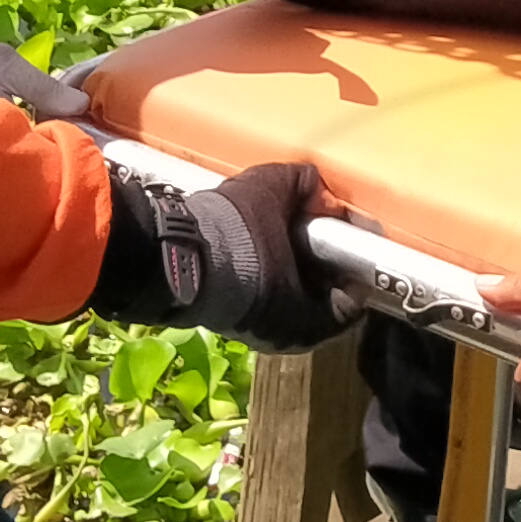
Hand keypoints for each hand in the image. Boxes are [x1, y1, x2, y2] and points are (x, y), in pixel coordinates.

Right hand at [94, 162, 349, 346]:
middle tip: (315, 233)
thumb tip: (321, 192)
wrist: (168, 254)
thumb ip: (305, 183)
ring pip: (288, 301)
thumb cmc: (235, 233)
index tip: (346, 239)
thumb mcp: (275, 188)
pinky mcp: (228, 325)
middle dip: (319, 267)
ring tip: (281, 235)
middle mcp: (287, 338)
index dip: (352, 265)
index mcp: (310, 320)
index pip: (351, 302)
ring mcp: (256, 336)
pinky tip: (254, 247)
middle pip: (319, 300)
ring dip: (289, 271)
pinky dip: (265, 277)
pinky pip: (261, 300)